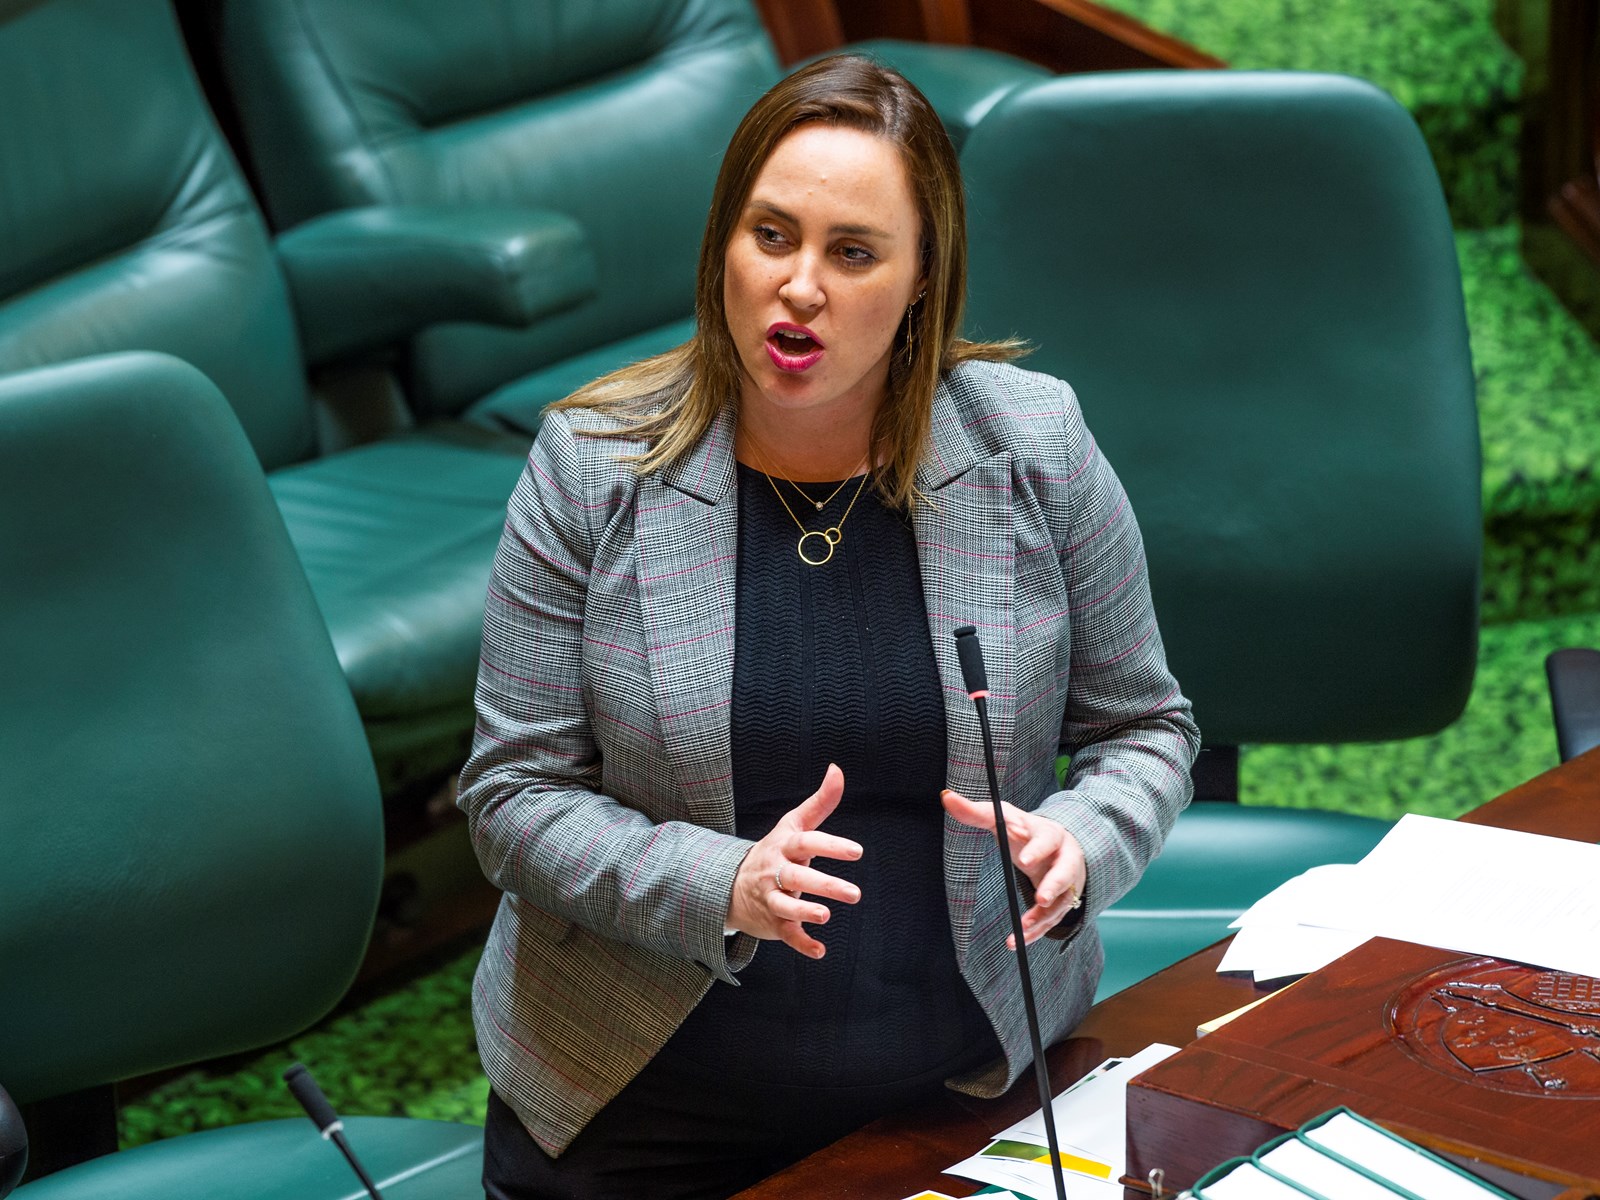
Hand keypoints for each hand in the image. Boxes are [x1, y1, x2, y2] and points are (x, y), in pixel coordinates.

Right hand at [728, 764, 863, 958]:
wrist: (733, 884)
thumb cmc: (776, 850)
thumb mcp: (794, 824)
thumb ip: (820, 802)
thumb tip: (837, 769)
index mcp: (785, 846)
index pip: (807, 843)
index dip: (830, 846)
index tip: (856, 851)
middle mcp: (776, 872)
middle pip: (797, 877)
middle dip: (824, 885)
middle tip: (854, 894)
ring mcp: (772, 898)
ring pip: (786, 906)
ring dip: (804, 912)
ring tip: (825, 916)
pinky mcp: (773, 922)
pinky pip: (786, 934)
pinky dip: (802, 944)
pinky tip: (820, 951)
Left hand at [941, 789, 1085, 947]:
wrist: (1057, 844)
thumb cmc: (1024, 830)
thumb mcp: (1002, 818)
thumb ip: (975, 811)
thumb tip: (945, 797)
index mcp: (1049, 833)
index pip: (1046, 838)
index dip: (1037, 849)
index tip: (1024, 861)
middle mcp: (1064, 857)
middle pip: (1066, 871)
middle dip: (1055, 884)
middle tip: (1041, 898)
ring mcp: (1068, 881)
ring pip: (1061, 901)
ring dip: (1043, 917)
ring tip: (1021, 931)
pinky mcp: (1064, 900)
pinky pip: (1054, 919)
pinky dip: (1038, 931)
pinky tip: (1019, 941)